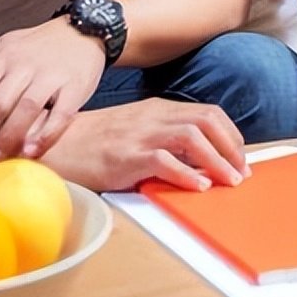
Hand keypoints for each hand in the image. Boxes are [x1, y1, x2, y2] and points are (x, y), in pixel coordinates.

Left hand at [0, 17, 105, 160]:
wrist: (85, 29)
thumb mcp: (4, 45)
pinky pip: (61, 115)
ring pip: (27, 109)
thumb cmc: (39, 44)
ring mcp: (51, 76)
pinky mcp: (75, 87)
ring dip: (11, 136)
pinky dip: (47, 134)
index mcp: (4, 57)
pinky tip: (33, 150)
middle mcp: (25, 65)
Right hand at [35, 98, 249, 191]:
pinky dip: (186, 174)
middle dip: (231, 147)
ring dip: (217, 161)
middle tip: (241, 173)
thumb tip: (201, 162)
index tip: (240, 158)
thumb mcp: (136, 131)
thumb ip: (165, 140)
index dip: (231, 136)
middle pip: (207, 121)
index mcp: (158, 109)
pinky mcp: (125, 155)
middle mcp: (153, 116)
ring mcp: (139, 134)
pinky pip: (164, 161)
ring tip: (228, 182)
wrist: (55, 145)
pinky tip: (198, 187)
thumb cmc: (95, 143)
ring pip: (192, 137)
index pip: (208, 113)